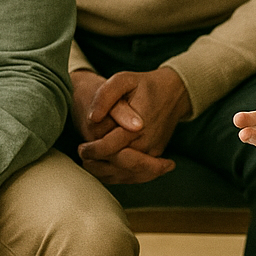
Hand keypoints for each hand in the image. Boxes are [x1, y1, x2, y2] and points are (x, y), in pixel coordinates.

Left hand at [73, 67, 190, 184]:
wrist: (174, 93)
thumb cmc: (145, 85)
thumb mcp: (123, 80)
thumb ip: (105, 96)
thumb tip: (92, 118)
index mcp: (138, 126)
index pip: (111, 147)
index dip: (93, 150)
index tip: (81, 147)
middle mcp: (147, 143)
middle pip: (118, 165)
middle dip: (97, 164)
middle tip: (83, 156)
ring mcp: (152, 152)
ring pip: (126, 174)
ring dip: (105, 173)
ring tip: (90, 163)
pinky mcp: (154, 157)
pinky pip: (136, 175)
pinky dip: (118, 175)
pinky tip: (104, 167)